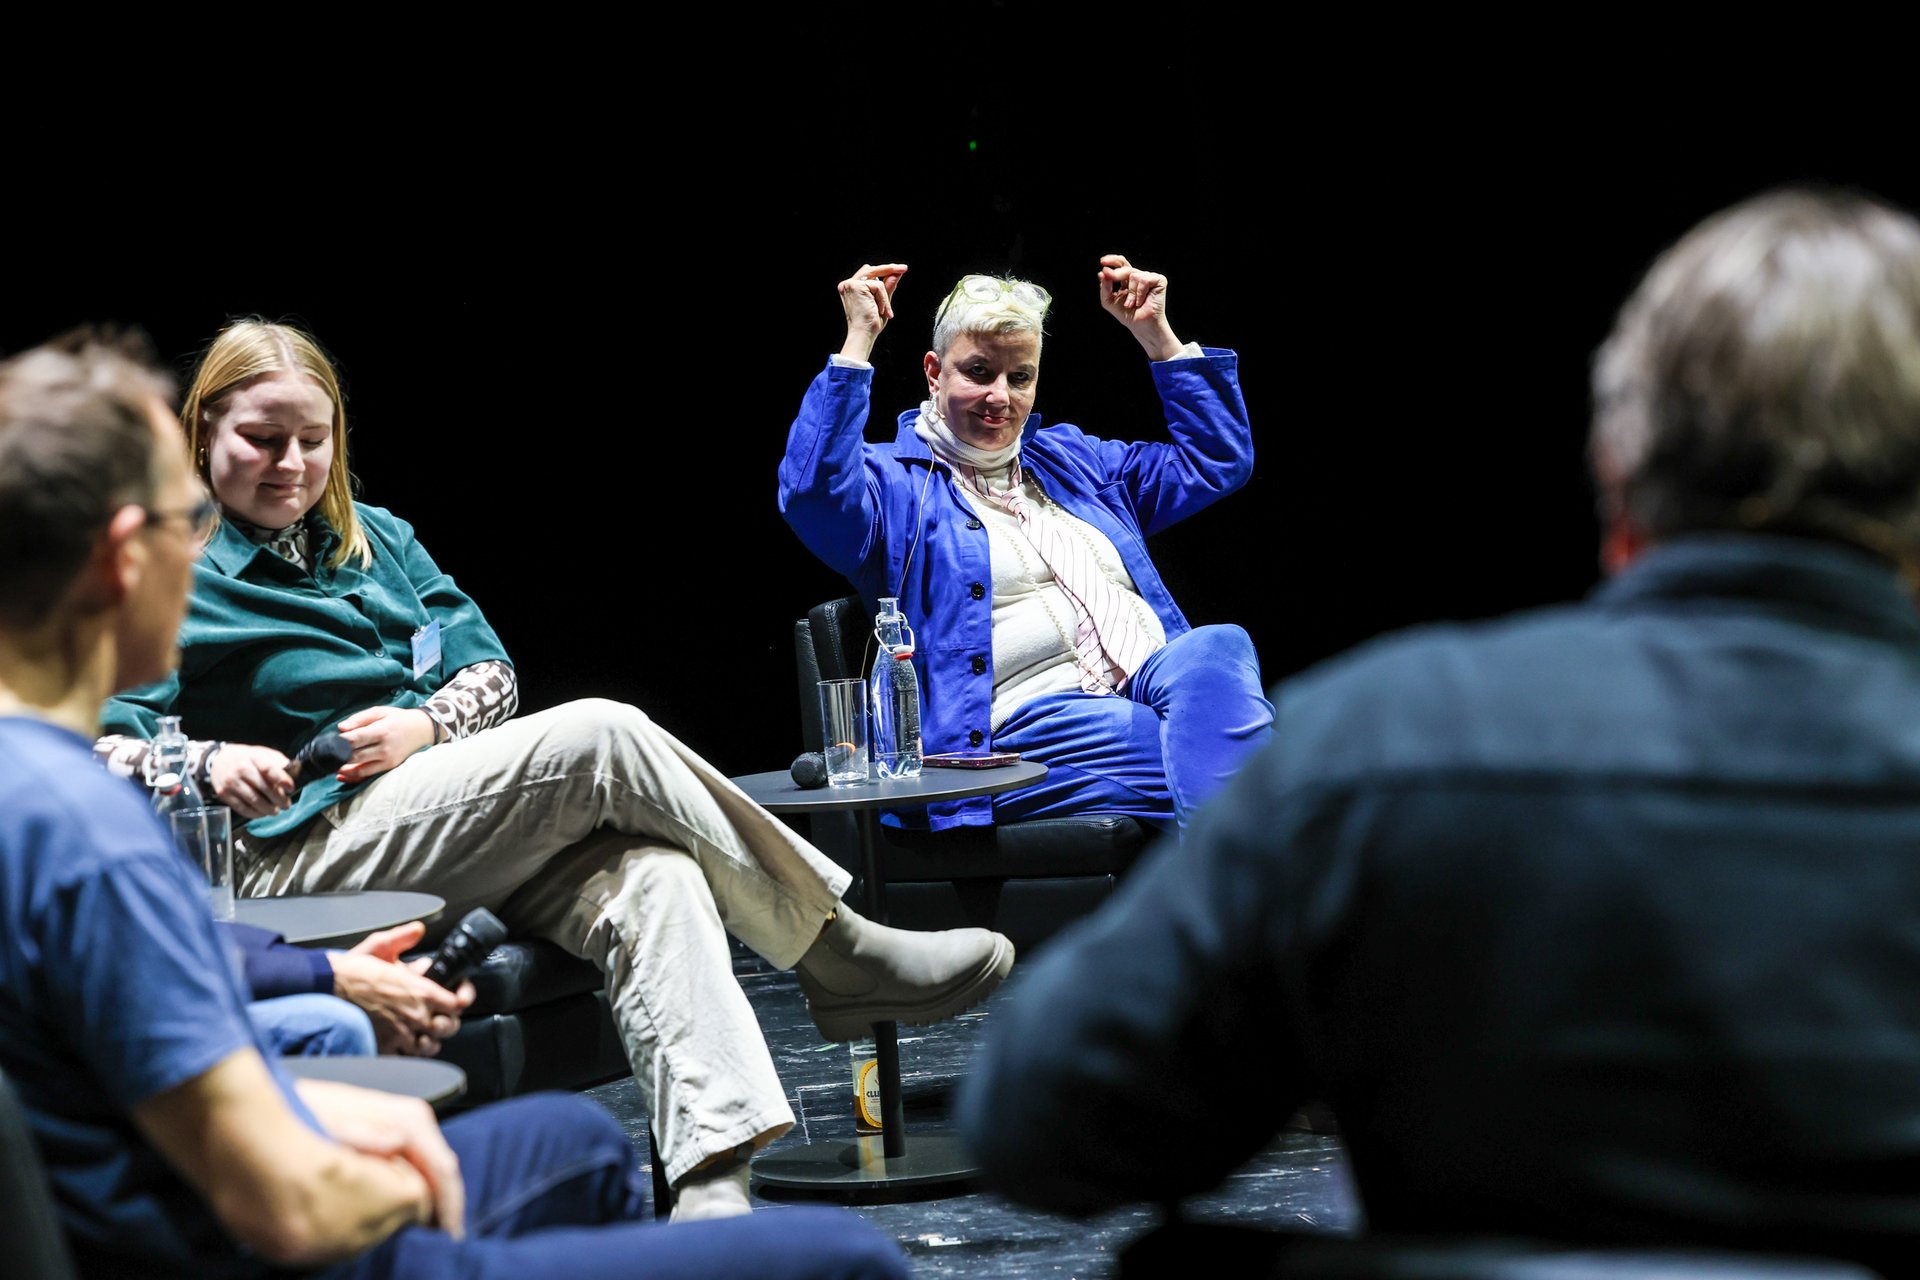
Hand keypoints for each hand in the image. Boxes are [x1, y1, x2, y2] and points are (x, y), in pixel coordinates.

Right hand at [209, 743, 294, 818]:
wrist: (217, 759)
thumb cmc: (244, 757)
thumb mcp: (261, 752)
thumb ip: (277, 760)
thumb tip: (293, 770)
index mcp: (252, 757)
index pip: (269, 769)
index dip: (282, 779)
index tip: (291, 788)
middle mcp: (241, 769)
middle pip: (264, 788)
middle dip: (279, 799)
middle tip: (286, 804)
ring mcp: (231, 782)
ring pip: (254, 800)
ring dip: (268, 809)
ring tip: (276, 810)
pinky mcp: (224, 794)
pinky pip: (242, 808)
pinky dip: (254, 814)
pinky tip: (262, 813)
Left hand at [295, 1078, 464, 1238]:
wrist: (286, 1103)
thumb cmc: (308, 1116)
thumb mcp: (332, 1125)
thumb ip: (366, 1134)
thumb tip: (397, 1143)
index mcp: (408, 1120)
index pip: (442, 1168)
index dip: (449, 1204)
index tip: (450, 1234)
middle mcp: (413, 1118)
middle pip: (442, 1168)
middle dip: (446, 1202)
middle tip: (448, 1237)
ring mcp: (404, 1122)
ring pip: (433, 1165)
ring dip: (435, 1195)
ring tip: (436, 1227)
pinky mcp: (393, 1128)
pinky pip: (419, 1162)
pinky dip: (421, 1185)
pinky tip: (416, 1206)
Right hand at [331, 921, 475, 1055]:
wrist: (325, 991)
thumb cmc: (351, 971)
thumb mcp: (380, 945)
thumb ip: (403, 938)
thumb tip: (418, 930)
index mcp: (421, 991)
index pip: (459, 1003)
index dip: (463, 998)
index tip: (459, 993)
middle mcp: (415, 1015)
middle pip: (449, 1027)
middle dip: (447, 1021)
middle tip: (439, 1014)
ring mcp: (400, 1034)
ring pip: (430, 1046)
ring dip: (430, 1038)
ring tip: (423, 1031)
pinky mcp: (383, 1047)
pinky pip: (406, 1058)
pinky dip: (408, 1052)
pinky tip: (404, 1042)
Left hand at [336, 706, 437, 784]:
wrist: (422, 730)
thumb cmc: (398, 718)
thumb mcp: (380, 712)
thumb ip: (359, 719)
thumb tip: (341, 728)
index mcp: (381, 731)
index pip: (355, 740)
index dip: (339, 743)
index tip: (328, 743)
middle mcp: (384, 748)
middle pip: (354, 757)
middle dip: (338, 758)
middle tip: (325, 757)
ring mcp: (387, 760)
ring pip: (360, 770)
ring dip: (343, 770)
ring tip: (332, 766)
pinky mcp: (389, 767)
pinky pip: (368, 776)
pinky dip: (353, 777)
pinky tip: (342, 775)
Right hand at [837, 262, 907, 361]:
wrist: (864, 333)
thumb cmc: (870, 324)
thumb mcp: (882, 302)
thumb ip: (887, 287)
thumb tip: (897, 273)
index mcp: (852, 288)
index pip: (869, 274)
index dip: (884, 270)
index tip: (900, 269)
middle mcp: (848, 285)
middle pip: (871, 270)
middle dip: (889, 269)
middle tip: (904, 268)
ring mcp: (850, 284)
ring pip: (877, 280)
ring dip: (885, 297)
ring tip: (884, 311)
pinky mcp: (855, 286)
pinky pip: (878, 286)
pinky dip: (883, 299)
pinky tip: (880, 310)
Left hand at [1096, 254, 1183, 360]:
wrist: (1141, 326)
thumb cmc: (1127, 315)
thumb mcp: (1109, 301)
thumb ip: (1104, 287)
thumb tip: (1102, 273)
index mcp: (1128, 279)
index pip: (1121, 264)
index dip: (1112, 260)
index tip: (1102, 262)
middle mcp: (1139, 276)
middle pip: (1125, 267)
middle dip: (1116, 275)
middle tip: (1110, 279)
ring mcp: (1150, 277)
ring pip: (1134, 275)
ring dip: (1130, 293)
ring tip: (1132, 304)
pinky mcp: (1159, 280)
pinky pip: (1144, 280)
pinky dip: (1140, 293)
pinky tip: (1141, 302)